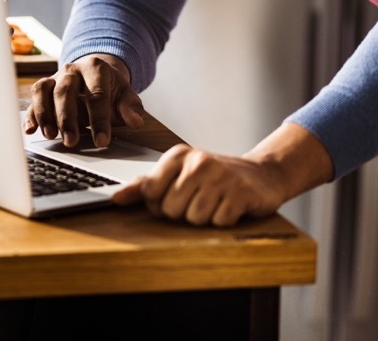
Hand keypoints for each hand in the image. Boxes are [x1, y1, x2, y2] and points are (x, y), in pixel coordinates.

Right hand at [23, 53, 143, 147]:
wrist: (95, 74)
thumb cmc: (111, 89)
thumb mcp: (126, 95)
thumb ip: (131, 108)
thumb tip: (135, 121)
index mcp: (96, 68)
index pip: (96, 95)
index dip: (99, 119)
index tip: (102, 141)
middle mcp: (72, 70)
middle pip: (65, 91)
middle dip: (67, 118)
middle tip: (71, 142)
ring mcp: (55, 77)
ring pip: (43, 91)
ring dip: (44, 114)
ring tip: (50, 135)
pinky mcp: (44, 88)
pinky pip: (33, 98)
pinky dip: (31, 114)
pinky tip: (30, 130)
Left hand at [110, 123, 333, 226]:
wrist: (261, 175)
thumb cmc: (213, 177)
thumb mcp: (179, 173)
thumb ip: (146, 186)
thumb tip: (115, 198)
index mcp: (178, 154)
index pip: (150, 192)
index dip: (159, 204)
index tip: (174, 196)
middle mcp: (198, 161)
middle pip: (170, 209)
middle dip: (183, 213)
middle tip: (198, 200)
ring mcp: (221, 176)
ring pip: (193, 218)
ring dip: (204, 218)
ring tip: (214, 203)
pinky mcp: (241, 194)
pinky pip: (217, 222)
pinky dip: (223, 221)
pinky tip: (229, 207)